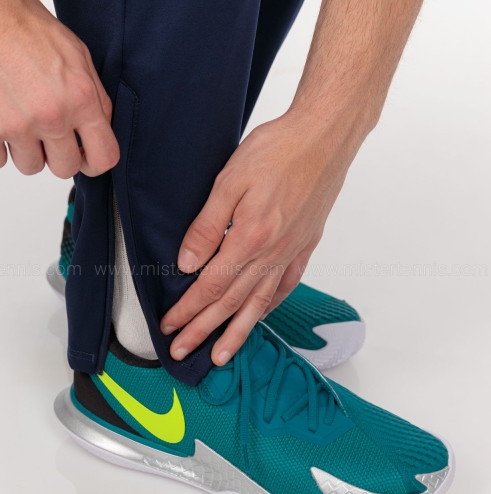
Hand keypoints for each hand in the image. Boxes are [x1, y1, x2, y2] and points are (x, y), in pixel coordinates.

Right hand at [0, 0, 118, 176]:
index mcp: (80, 98)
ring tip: (14, 117)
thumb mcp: (75, 53)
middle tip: (44, 134)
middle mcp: (52, 116)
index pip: (104, 157)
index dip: (94, 163)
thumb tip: (99, 127)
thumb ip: (93, 95)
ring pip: (30, 167)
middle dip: (56, 155)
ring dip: (24, 150)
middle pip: (65, 168)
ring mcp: (16, 126)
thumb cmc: (19, 21)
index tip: (84, 158)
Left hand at [160, 112, 356, 365]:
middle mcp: (272, 253)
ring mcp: (291, 252)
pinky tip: (259, 318)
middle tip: (181, 352)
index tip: (169, 326)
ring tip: (221, 356)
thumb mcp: (229, 181)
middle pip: (231, 303)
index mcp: (249, 238)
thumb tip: (187, 264)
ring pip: (260, 304)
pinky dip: (269, 308)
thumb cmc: (277, 150)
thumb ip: (207, 226)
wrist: (324, 137)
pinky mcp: (305, 246)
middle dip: (203, 331)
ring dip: (237, 333)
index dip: (187, 309)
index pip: (210, 286)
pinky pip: (286, 286)